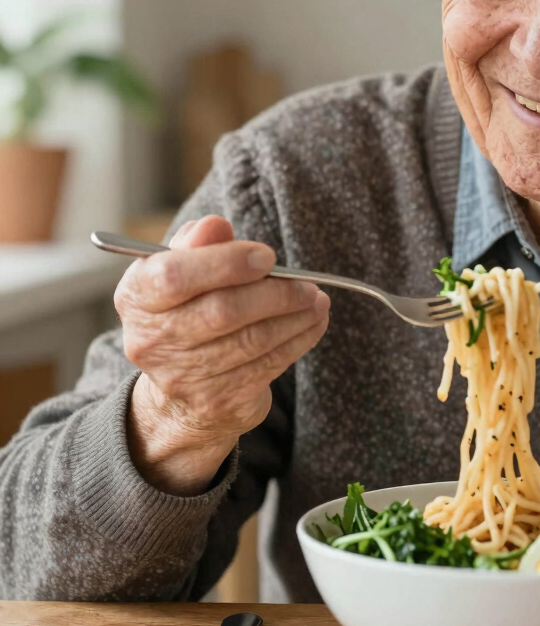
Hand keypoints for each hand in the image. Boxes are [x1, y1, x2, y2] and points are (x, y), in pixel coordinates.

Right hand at [116, 215, 329, 494]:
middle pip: (222, 311)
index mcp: (137, 297)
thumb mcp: (183, 271)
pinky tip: (313, 322)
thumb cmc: (189, 311)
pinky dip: (299, 339)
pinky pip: (268, 365)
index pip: (174, 276)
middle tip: (306, 283)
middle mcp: (151, 340)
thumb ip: (199, 244)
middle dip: (275, 293)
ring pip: (252, 340)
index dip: (226, 263)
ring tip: (317, 299)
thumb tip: (215, 225)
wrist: (180, 392)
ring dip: (295, 317)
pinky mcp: (217, 400)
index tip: (266, 256)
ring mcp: (182, 376)